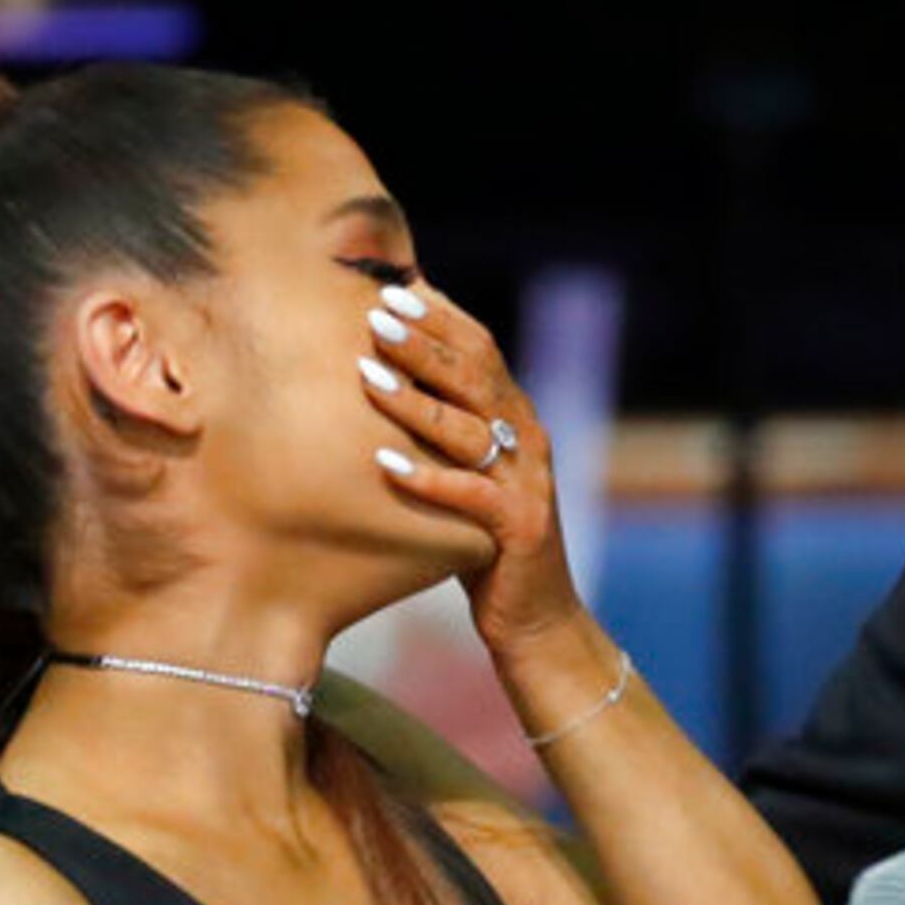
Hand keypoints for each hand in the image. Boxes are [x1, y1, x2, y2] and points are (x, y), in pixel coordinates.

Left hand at [357, 277, 584, 663]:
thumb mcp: (469, 470)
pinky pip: (469, 495)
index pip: (482, 349)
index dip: (440, 316)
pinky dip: (426, 479)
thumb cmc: (485, 538)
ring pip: (468, 428)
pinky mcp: (518, 528)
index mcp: (517, 418)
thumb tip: (382, 369)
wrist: (536, 615)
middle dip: (423, 343)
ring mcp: (528, 483)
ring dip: (415, 400)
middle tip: (375, 316)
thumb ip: (445, 423)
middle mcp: (528, 441)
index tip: (390, 289)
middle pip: (476, 376)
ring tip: (368, 376)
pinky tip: (383, 465)